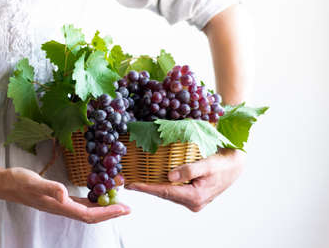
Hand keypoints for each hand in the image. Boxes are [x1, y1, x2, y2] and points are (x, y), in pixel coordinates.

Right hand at [0, 167, 130, 223]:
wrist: (5, 184)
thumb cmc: (19, 182)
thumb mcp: (34, 182)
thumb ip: (50, 188)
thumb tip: (64, 195)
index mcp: (59, 206)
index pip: (88, 214)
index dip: (107, 213)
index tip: (123, 208)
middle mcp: (61, 208)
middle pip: (90, 215)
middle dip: (110, 213)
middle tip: (127, 208)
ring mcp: (60, 204)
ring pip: (86, 211)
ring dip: (103, 209)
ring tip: (117, 203)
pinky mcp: (57, 198)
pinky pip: (79, 204)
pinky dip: (91, 202)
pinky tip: (96, 196)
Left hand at [125, 148, 245, 211]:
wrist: (237, 165)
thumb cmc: (224, 163)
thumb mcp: (208, 164)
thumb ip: (189, 170)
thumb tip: (169, 176)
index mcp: (195, 197)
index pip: (165, 192)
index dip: (146, 188)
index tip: (131, 185)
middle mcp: (193, 202)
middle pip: (164, 194)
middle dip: (146, 187)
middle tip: (128, 181)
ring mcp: (193, 200)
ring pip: (168, 192)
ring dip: (153, 186)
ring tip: (136, 179)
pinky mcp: (193, 195)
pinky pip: (174, 190)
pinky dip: (162, 184)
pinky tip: (153, 178)